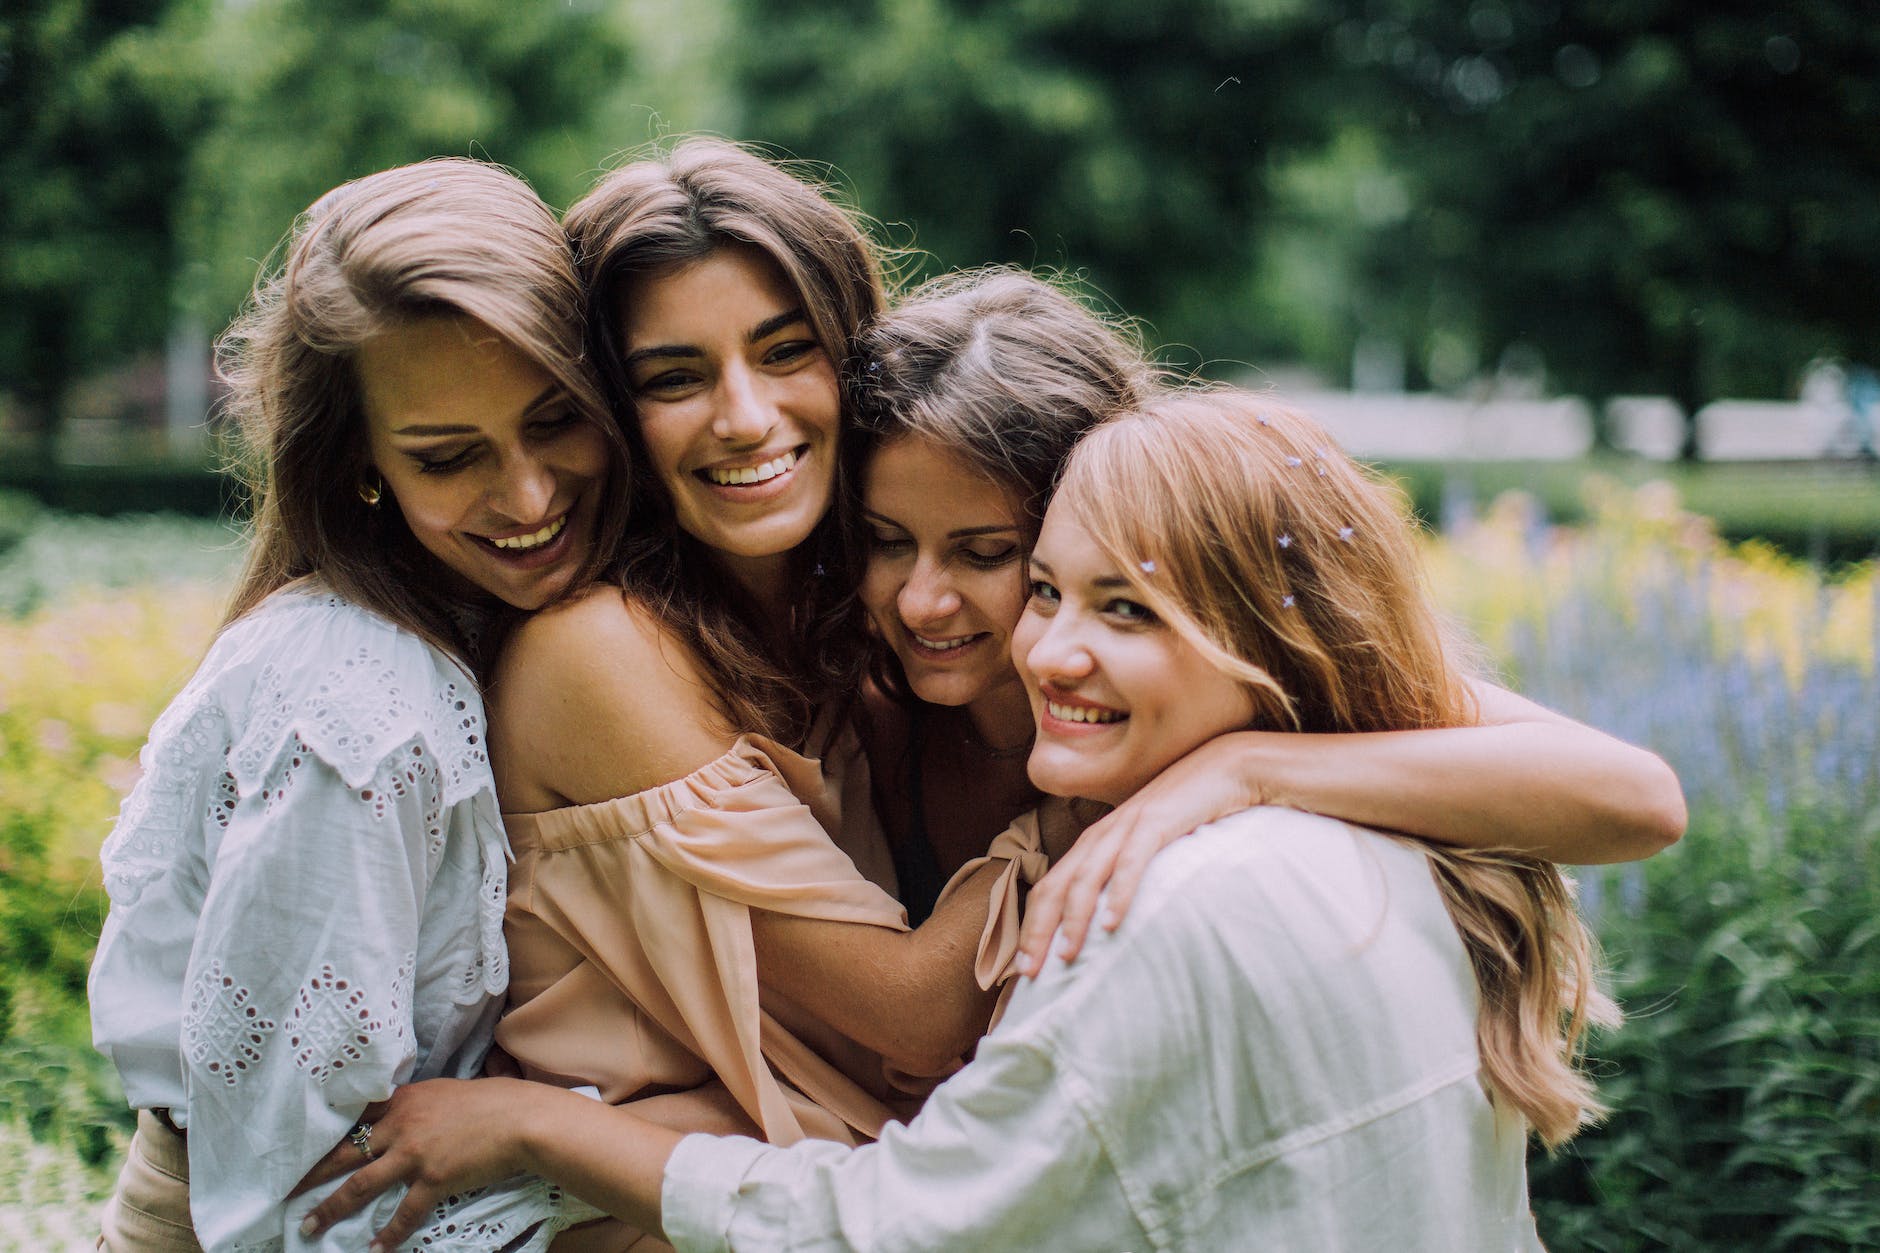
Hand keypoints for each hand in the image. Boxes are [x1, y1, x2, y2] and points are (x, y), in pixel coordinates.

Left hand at [296, 1078, 537, 1251]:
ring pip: (360, 1185)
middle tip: (286, 1192)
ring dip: (331, 1209)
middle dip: (312, 1175)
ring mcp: (414, 1154)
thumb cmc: (490, 1103)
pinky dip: (388, 1234)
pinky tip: (375, 1249)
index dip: (325, 1137)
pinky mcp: (433, 1179)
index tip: (302, 1150)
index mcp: (402, 1101)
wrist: (520, 1119)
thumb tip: (399, 1120)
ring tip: (309, 1227)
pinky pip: (403, 1212)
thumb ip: (416, 1107)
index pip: (354, 1120)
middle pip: (343, 1154)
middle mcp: (400, 1126)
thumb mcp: (444, 1094)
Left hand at [1016, 733, 1260, 974]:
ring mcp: (1126, 826)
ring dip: (1073, 918)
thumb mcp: (1149, 848)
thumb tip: (1113, 922)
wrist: (1226, 768)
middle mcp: (1102, 834)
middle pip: (1056, 885)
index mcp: (1096, 843)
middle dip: (1038, 930)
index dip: (1033, 926)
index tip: (1023, 967)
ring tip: (1066, 956)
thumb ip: (1127, 875)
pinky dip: (1119, 892)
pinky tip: (1112, 923)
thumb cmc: (1188, 814)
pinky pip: (1131, 861)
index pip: (1050, 888)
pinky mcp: (1157, 822)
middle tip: (1029, 972)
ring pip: (1086, 876)